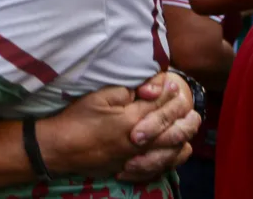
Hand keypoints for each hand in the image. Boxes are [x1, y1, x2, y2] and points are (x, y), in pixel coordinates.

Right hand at [39, 73, 197, 178]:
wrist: (61, 147)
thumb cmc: (78, 118)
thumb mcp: (100, 96)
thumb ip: (128, 90)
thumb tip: (152, 88)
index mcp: (134, 119)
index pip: (162, 105)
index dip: (171, 93)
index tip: (175, 84)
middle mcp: (141, 141)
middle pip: (175, 130)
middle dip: (186, 117)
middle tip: (191, 108)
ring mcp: (137, 157)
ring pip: (172, 151)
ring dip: (184, 138)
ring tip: (189, 128)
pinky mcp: (130, 168)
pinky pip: (160, 167)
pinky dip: (172, 159)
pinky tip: (176, 152)